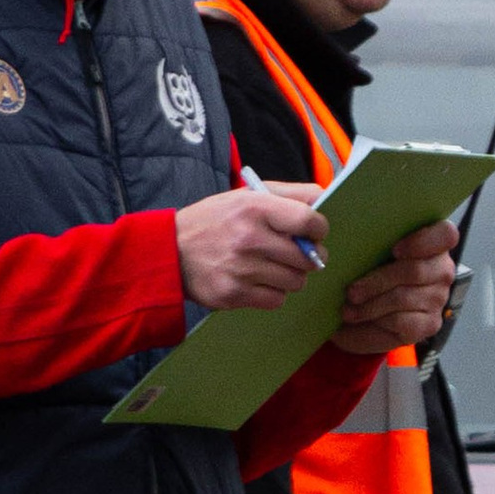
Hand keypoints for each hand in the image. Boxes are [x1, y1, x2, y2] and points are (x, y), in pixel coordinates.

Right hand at [176, 183, 324, 313]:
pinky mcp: (234, 294)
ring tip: (274, 266)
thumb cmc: (215, 220)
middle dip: (310, 256)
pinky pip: (277, 300)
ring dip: (291, 275)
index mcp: (254, 208)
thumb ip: (288, 194)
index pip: (309, 220)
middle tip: (298, 253)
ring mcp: (242, 269)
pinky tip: (259, 280)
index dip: (319, 229)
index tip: (314, 232)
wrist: (169, 251)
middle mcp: (249, 239)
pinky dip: (274, 292)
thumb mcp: (246, 195)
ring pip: (296, 281)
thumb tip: (324, 197)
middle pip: (307, 257)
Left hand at [333, 217, 457, 356]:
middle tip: (351, 290)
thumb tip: (351, 232)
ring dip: (371, 304)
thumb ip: (374, 240)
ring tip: (348, 308)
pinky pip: (402, 320)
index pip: (446, 235)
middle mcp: (442, 269)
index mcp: (432, 242)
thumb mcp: (370, 251)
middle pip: (415, 270)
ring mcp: (438, 298)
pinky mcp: (429, 324)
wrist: (363, 311)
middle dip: (378, 281)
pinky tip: (361, 317)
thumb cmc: (368, 272)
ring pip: (403, 297)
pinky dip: (378, 320)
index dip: (422, 242)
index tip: (394, 250)